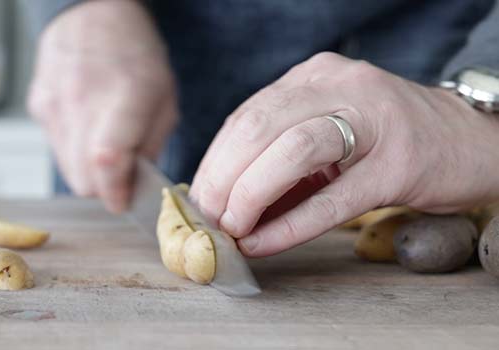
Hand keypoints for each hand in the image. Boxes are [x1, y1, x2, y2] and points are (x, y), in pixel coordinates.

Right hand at [28, 0, 176, 212]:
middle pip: (83, 178)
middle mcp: (83, 100)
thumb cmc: (135, 56)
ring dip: (87, 168)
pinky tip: (86, 123)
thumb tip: (135, 186)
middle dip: (104, 186)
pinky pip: (55, 147)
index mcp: (126, 94)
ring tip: (104, 140)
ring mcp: (55, 103)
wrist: (92, 15)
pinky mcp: (38, 105)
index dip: (115, 191)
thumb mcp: (165, 98)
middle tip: (121, 173)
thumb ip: (151, 145)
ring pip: (66, 169)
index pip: (107, 160)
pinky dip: (73, 148)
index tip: (123, 201)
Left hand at [189, 52, 498, 256]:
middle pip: (258, 128)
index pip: (246, 116)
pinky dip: (289, 225)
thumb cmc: (386, 140)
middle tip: (208, 220)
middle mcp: (340, 86)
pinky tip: (263, 244)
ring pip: (291, 153)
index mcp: (314, 77)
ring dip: (249, 197)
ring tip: (232, 230)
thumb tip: (222, 198)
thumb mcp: (327, 130)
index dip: (214, 162)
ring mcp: (373, 121)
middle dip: (222, 180)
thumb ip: (280, 153)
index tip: (198, 199)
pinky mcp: (399, 164)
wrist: (468, 141)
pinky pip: (332, 199)